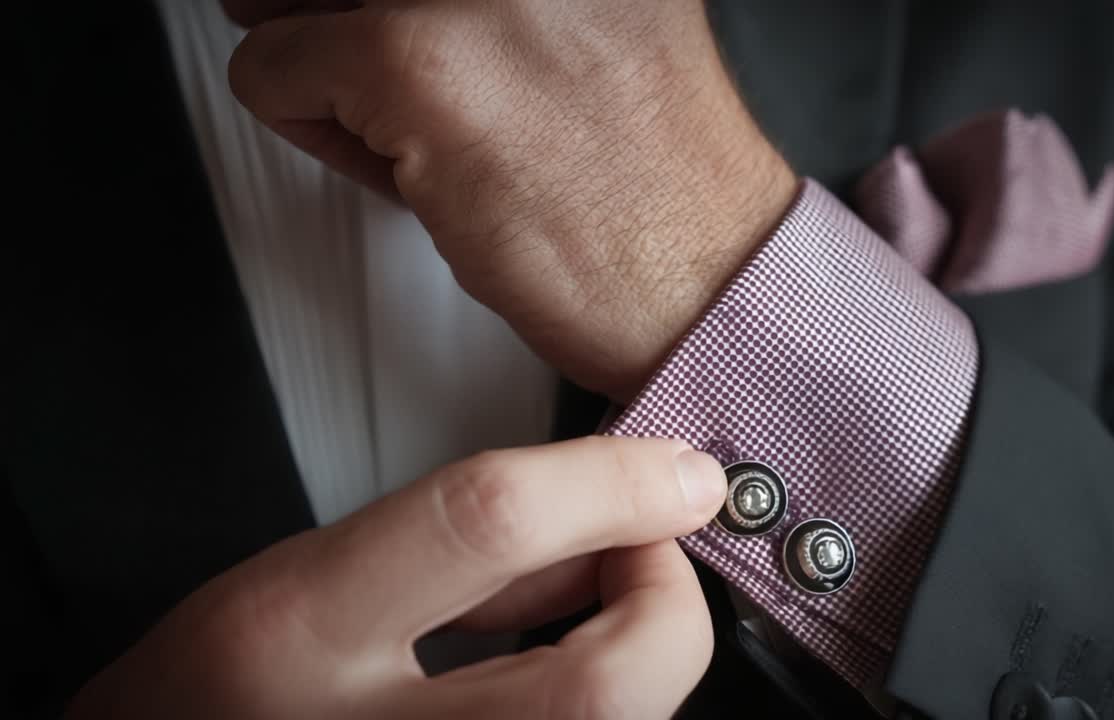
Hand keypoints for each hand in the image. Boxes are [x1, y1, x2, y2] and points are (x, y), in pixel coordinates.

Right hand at [67, 437, 726, 718]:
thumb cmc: (217, 691)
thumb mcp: (313, 568)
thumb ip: (464, 536)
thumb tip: (610, 515)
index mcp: (299, 631)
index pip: (491, 526)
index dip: (609, 484)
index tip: (674, 471)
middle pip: (601, 689)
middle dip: (664, 605)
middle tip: (647, 558)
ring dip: (642, 654)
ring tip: (594, 612)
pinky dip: (608, 694)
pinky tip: (567, 663)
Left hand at [226, 0, 798, 400]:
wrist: (704, 279)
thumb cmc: (658, 182)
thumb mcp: (593, 23)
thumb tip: (388, 1)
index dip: (376, 4)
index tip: (377, 27)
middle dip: (324, 12)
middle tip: (367, 70)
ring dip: (321, 65)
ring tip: (403, 127)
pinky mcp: (410, 57)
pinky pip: (269, 71)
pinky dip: (314, 131)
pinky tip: (401, 174)